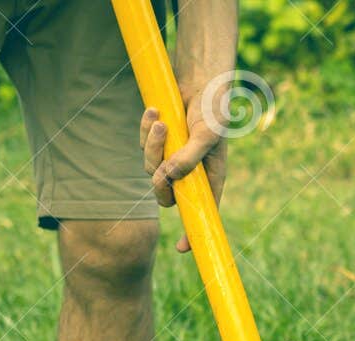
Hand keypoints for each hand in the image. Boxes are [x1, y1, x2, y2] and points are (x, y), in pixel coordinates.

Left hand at [140, 97, 226, 252]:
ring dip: (151, 146)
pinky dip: (144, 130)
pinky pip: (142, 146)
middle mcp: (190, 173)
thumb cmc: (212, 108)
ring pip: (150, 169)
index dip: (192, 232)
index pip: (201, 213)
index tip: (184, 248)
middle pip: (166, 196)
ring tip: (161, 120)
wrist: (199, 78)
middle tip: (162, 168)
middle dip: (159, 184)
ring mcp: (171, 158)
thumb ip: (190, 157)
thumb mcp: (207, 134)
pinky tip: (154, 110)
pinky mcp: (157, 142)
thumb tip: (169, 176)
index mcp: (209, 179)